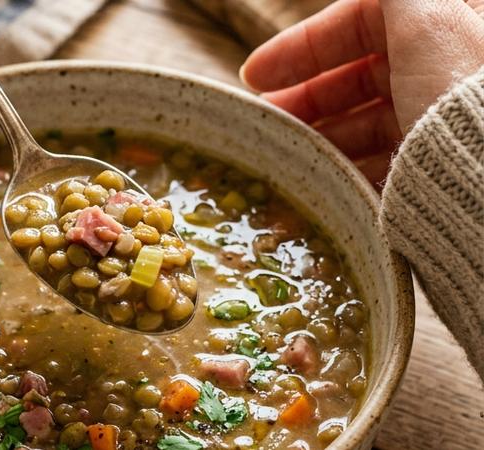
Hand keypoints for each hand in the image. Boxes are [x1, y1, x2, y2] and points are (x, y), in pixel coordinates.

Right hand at [240, 0, 483, 184]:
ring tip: (281, 153)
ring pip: (367, 120)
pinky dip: (345, 165)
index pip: (363, 23)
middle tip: (265, 118)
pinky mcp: (437, 165)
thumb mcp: (427, 19)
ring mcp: (442, 120)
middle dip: (304, 95)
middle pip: (361, 75)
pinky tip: (315, 176)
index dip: (304, 45)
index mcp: (450, 25)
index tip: (256, 73)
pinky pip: (382, 158)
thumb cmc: (466, 91)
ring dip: (319, 134)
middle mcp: (449, 68)